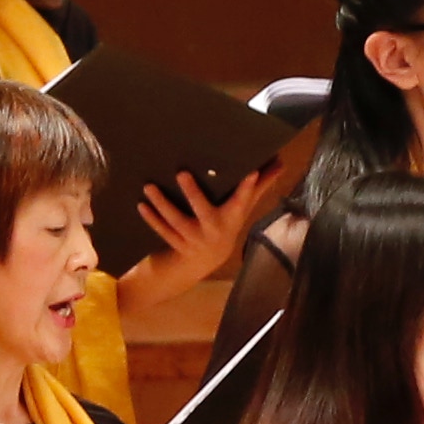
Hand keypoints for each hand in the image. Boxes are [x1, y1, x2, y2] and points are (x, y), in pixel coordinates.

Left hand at [126, 167, 268, 305]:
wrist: (205, 260)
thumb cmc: (226, 224)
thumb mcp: (243, 208)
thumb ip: (259, 186)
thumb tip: (281, 163)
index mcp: (232, 217)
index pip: (243, 200)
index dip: (248, 187)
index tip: (251, 172)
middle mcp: (214, 229)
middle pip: (203, 210)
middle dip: (193, 193)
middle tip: (181, 172)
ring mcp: (194, 238)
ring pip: (177, 221)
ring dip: (163, 204)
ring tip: (149, 187)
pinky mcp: (177, 243)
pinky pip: (163, 231)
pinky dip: (152, 219)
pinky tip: (142, 205)